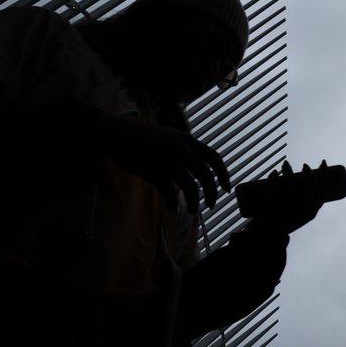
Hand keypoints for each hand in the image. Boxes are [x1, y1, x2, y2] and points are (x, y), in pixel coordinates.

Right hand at [95, 114, 229, 212]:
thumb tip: (198, 168)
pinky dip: (174, 204)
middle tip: (211, 204)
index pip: (215, 158)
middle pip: (207, 176)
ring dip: (194, 203)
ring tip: (193, 211)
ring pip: (191, 188)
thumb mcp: (171, 137)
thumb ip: (186, 151)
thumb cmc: (144, 137)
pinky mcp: (155, 174)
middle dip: (212, 193)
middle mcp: (182, 151)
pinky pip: (170, 194)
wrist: (119, 135)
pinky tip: (175, 209)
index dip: (224, 175)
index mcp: (188, 141)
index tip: (226, 188)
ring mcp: (169, 163)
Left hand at [247, 160, 324, 234]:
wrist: (270, 236)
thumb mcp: (304, 214)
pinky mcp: (271, 206)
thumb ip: (309, 200)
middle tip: (304, 166)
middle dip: (307, 171)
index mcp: (311, 213)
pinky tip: (274, 173)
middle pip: (308, 185)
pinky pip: (272, 187)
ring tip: (285, 165)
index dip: (324, 174)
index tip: (323, 162)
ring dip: (287, 170)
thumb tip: (310, 177)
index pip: (323, 190)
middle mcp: (301, 210)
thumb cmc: (289, 221)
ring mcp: (286, 207)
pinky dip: (272, 178)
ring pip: (289, 182)